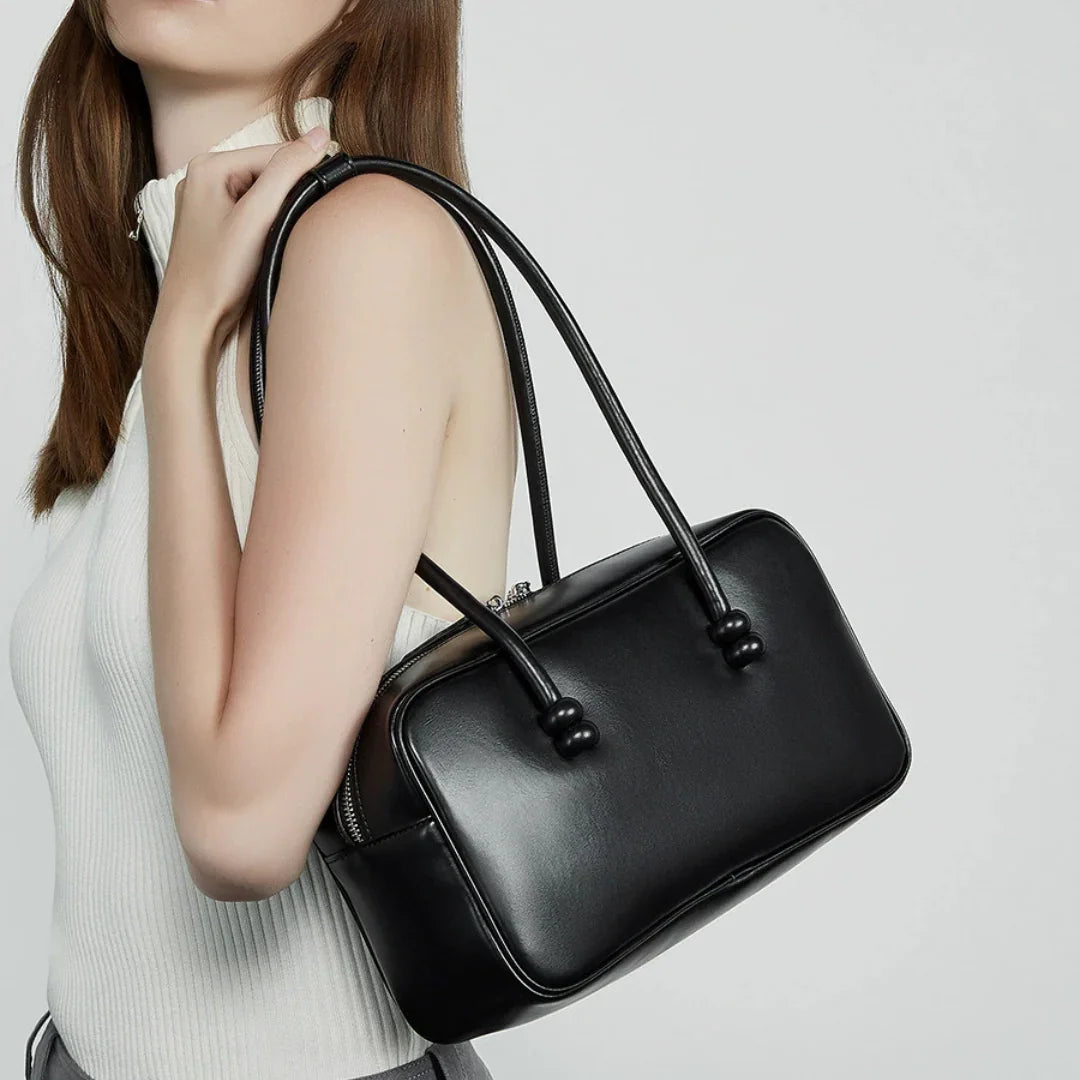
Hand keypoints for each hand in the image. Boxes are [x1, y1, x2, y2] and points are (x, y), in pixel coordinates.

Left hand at [154, 125, 332, 354]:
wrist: (191, 321)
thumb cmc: (217, 273)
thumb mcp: (258, 216)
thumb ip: (288, 170)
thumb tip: (320, 134)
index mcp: (208, 165)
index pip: (275, 154)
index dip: (304, 176)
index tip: (322, 203)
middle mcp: (203, 178)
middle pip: (268, 174)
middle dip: (291, 197)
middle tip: (298, 229)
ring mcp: (206, 204)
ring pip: (263, 196)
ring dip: (282, 214)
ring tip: (283, 241)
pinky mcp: (214, 228)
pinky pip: (253, 215)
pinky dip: (269, 227)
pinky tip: (271, 247)